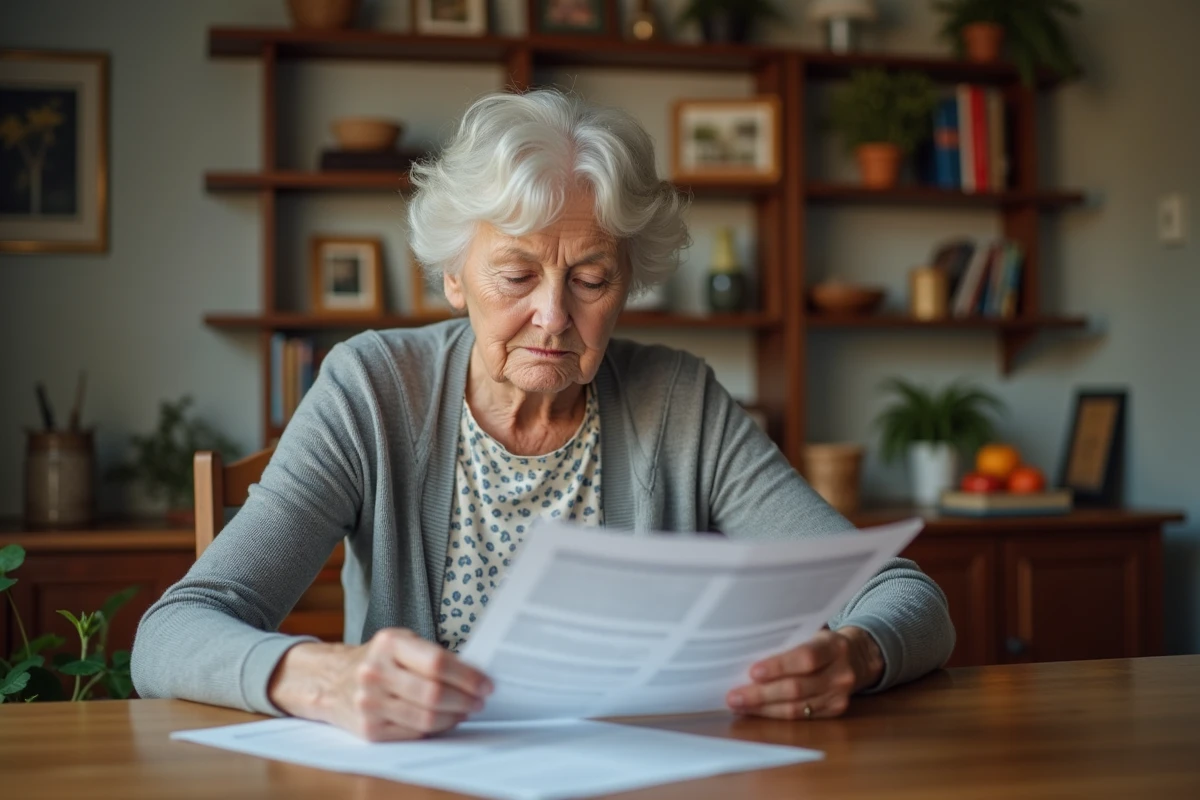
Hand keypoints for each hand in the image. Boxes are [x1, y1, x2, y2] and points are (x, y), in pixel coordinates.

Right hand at [268, 628, 492, 740]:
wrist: (333, 680)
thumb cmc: (379, 659)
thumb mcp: (401, 643)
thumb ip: (432, 655)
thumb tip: (475, 674)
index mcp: (388, 644)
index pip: (437, 663)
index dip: (467, 676)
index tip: (486, 683)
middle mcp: (375, 673)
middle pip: (434, 694)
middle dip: (466, 699)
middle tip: (480, 700)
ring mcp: (369, 703)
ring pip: (426, 718)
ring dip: (455, 716)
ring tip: (466, 710)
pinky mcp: (369, 730)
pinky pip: (413, 734)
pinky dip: (436, 729)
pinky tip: (446, 720)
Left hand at [725, 627, 882, 719]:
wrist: (859, 657)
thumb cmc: (825, 642)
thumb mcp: (814, 633)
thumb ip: (790, 641)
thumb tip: (747, 649)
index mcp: (834, 647)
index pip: (806, 658)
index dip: (779, 666)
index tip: (752, 671)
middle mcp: (840, 674)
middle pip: (797, 688)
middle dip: (761, 694)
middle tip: (734, 696)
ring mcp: (839, 696)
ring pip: (797, 708)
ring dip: (764, 709)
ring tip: (739, 706)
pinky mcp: (835, 712)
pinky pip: (801, 717)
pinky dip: (775, 714)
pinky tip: (757, 711)